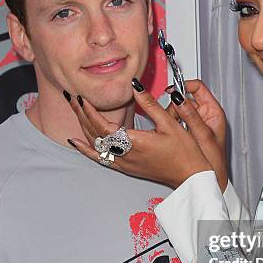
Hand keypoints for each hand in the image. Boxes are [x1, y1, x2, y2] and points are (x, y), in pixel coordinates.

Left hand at [65, 87, 213, 189]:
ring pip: (94, 144)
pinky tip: (77, 142)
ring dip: (82, 126)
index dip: (89, 110)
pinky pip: (100, 158)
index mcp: (135, 143)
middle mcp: (126, 155)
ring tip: (74, 110)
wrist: (190, 176)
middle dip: (80, 113)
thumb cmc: (185, 153)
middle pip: (93, 133)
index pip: (102, 125)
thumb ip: (150, 104)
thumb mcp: (169, 123)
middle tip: (71, 97)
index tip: (82, 96)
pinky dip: (86, 149)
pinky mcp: (126, 168)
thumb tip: (136, 85)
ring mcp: (124, 163)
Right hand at [166, 80, 227, 190]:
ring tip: (174, 130)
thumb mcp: (202, 135)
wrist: (210, 178)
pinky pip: (176, 122)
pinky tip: (172, 134)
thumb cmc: (213, 161)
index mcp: (213, 111)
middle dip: (176, 106)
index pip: (198, 87)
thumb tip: (179, 98)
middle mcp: (205, 115)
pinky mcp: (188, 131)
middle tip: (173, 118)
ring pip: (179, 110)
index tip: (171, 91)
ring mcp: (196, 123)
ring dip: (173, 117)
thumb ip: (191, 116)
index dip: (184, 86)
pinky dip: (172, 125)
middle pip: (185, 98)